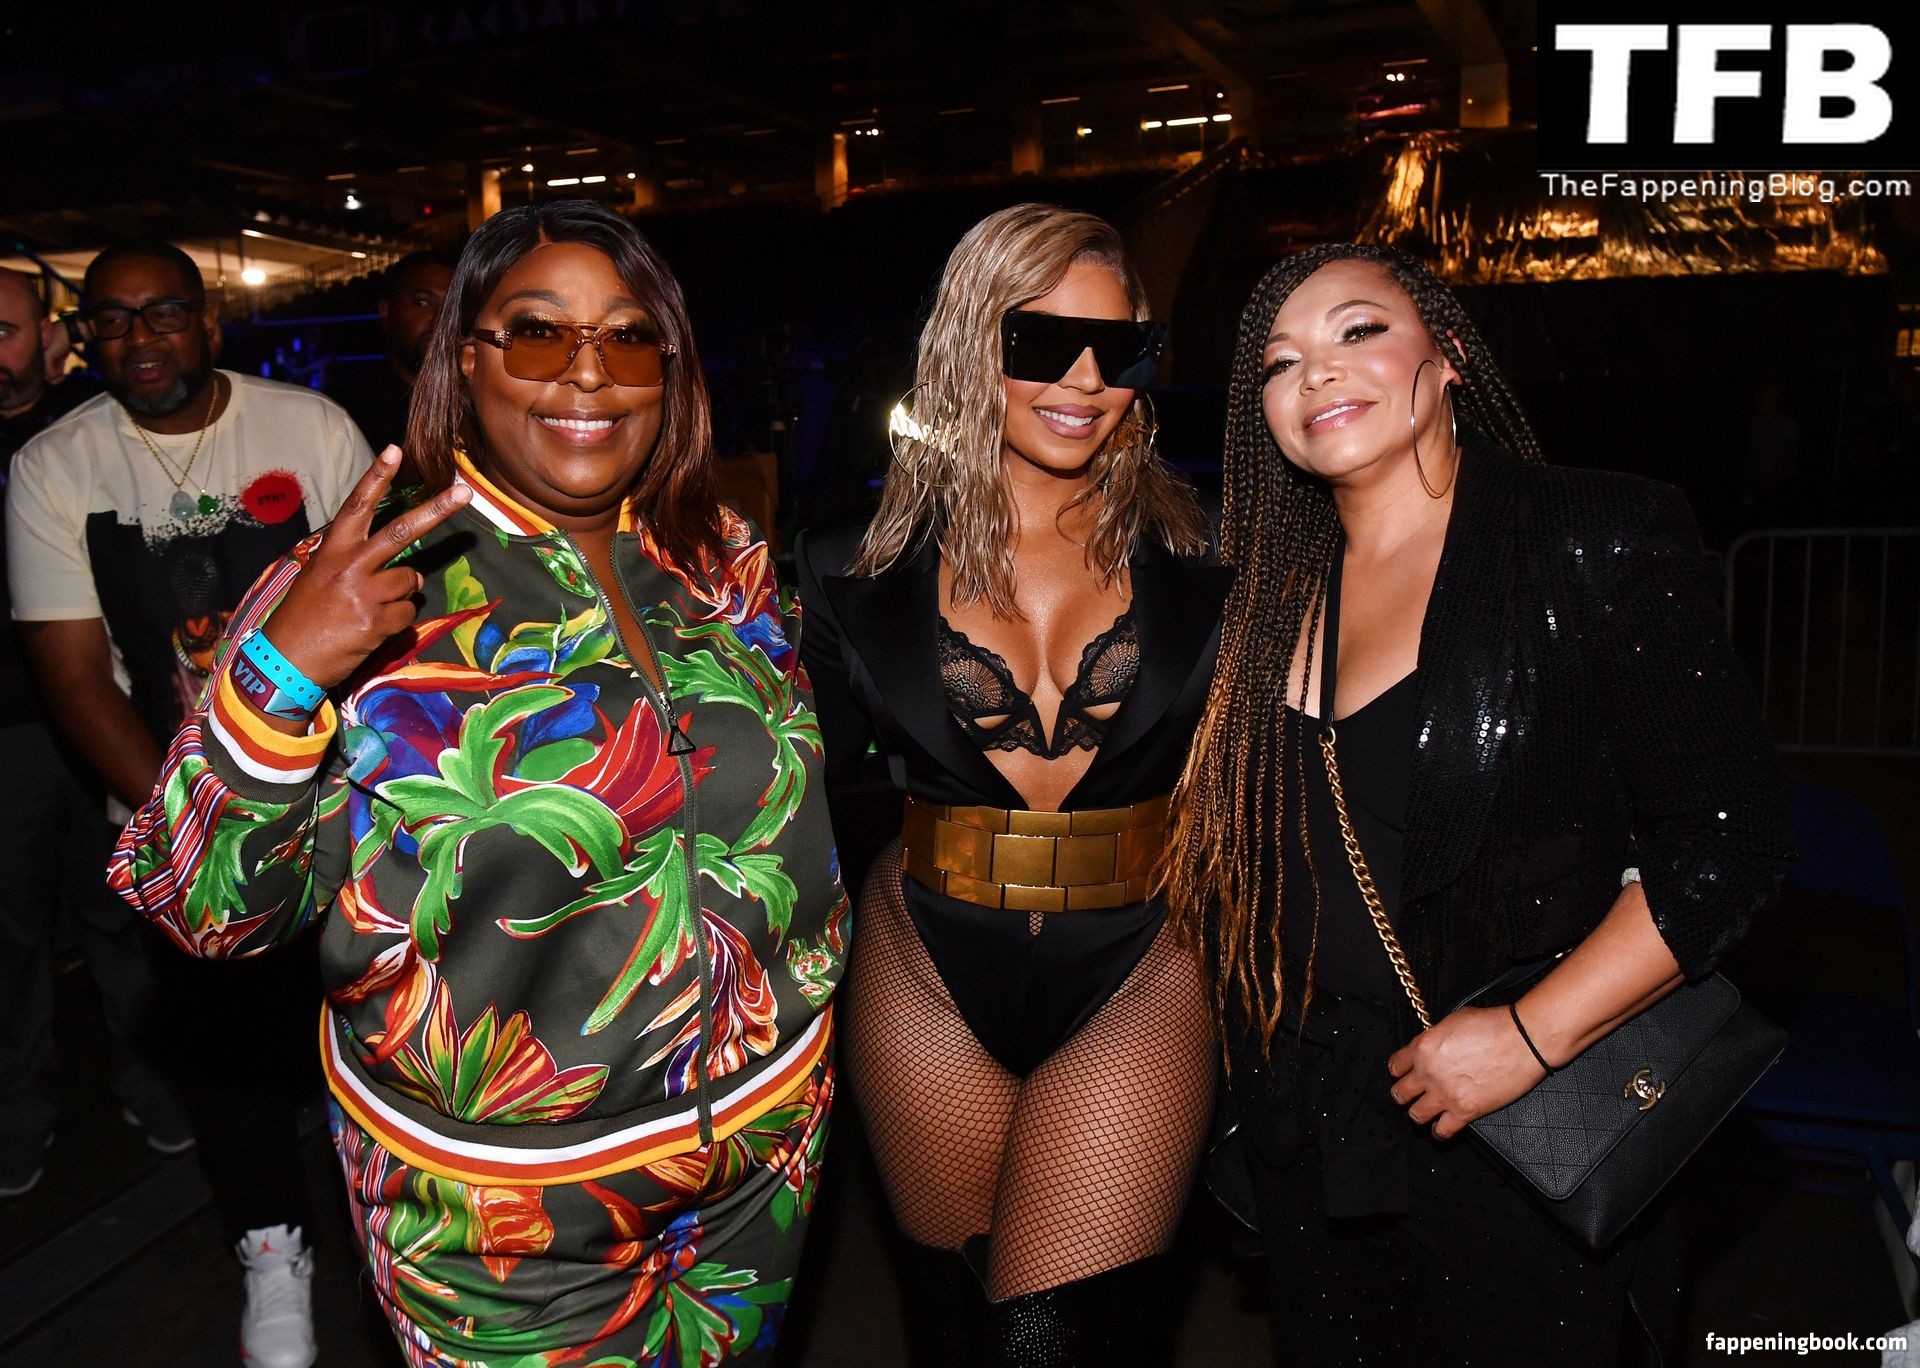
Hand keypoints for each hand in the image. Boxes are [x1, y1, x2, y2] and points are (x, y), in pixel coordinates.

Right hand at [259, 447, 470, 689]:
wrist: (285, 661)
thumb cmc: (303, 617)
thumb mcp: (318, 577)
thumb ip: (357, 565)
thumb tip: (410, 574)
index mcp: (332, 550)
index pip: (358, 506)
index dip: (377, 477)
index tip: (395, 449)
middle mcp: (350, 565)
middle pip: (402, 531)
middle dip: (437, 509)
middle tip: (464, 491)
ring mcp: (365, 593)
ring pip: (411, 581)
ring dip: (401, 595)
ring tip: (371, 609)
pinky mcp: (377, 621)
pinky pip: (408, 613)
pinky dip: (397, 622)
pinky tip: (371, 629)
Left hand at [1385, 1005, 1546, 1139]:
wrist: (1523, 1040)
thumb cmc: (1495, 1026)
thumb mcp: (1453, 1020)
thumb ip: (1435, 1038)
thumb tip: (1430, 1047)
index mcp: (1424, 1047)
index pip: (1395, 1066)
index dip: (1399, 1071)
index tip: (1402, 1074)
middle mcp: (1429, 1073)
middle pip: (1400, 1093)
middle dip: (1403, 1094)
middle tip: (1410, 1095)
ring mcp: (1446, 1094)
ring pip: (1416, 1115)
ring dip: (1419, 1113)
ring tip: (1425, 1111)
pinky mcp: (1466, 1111)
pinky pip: (1442, 1131)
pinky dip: (1439, 1132)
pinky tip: (1441, 1129)